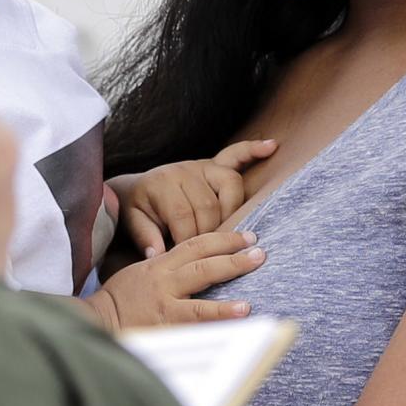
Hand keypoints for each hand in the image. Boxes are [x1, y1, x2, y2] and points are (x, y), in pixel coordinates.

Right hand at [87, 227, 263, 330]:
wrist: (96, 321)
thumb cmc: (119, 302)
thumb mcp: (140, 276)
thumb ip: (166, 270)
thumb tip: (198, 268)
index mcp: (158, 265)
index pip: (194, 244)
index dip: (221, 239)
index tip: (245, 237)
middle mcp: (163, 277)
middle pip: (203, 258)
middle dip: (232, 252)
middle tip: (259, 249)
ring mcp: (165, 299)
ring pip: (202, 280)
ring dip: (231, 271)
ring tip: (256, 266)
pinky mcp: (165, 320)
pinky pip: (198, 315)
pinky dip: (221, 312)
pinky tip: (242, 312)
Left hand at [110, 140, 276, 252]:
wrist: (138, 188)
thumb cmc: (140, 209)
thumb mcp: (133, 222)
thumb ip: (145, 238)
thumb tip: (158, 255)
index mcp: (161, 184)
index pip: (183, 216)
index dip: (188, 240)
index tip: (188, 258)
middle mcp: (183, 170)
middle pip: (208, 205)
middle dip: (211, 233)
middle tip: (210, 252)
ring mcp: (201, 165)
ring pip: (229, 186)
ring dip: (232, 212)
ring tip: (230, 231)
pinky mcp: (214, 164)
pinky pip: (237, 154)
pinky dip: (253, 150)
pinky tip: (271, 146)